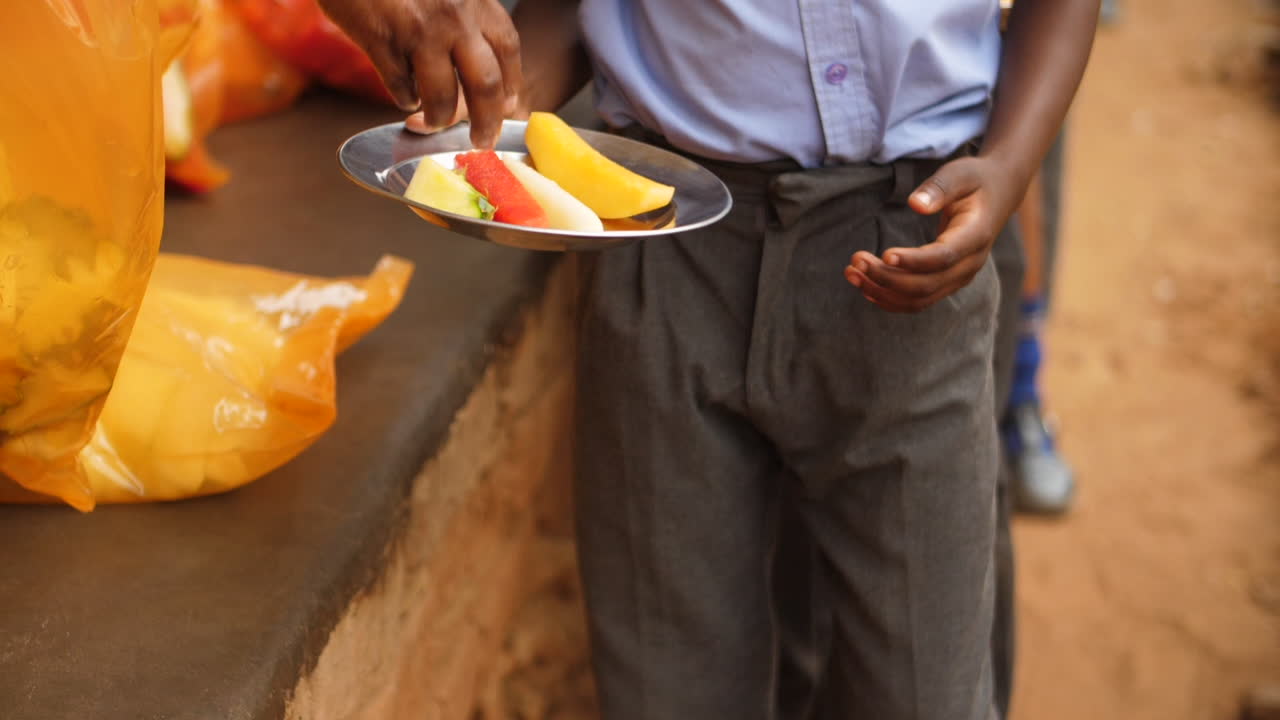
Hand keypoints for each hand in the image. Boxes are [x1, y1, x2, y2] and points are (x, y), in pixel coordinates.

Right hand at [318, 0, 521, 147]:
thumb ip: (461, 14)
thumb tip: (478, 65)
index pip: (508, 48)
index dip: (511, 82)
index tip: (508, 105)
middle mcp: (453, 15)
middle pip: (486, 84)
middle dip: (487, 121)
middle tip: (483, 140)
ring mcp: (418, 29)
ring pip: (442, 96)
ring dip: (440, 118)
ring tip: (435, 122)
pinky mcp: (382, 40)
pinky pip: (401, 88)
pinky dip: (404, 99)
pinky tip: (403, 96)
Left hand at [844, 156, 1023, 312]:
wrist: (997, 195)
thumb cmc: (975, 180)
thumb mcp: (960, 174)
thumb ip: (939, 188)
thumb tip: (915, 204)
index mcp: (976, 236)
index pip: (943, 257)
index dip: (914, 261)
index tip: (884, 253)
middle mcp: (970, 264)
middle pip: (926, 285)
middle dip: (887, 277)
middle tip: (855, 260)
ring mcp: (959, 277)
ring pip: (919, 299)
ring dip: (882, 291)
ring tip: (852, 273)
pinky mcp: (947, 282)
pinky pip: (917, 301)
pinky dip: (890, 298)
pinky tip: (865, 286)